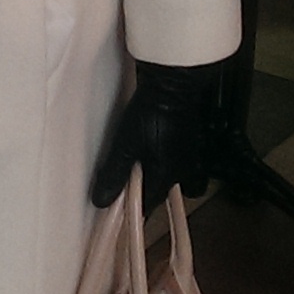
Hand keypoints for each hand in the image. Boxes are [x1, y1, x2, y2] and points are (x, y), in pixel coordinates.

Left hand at [91, 57, 233, 213]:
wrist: (175, 83)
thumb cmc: (152, 114)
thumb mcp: (126, 145)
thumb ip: (114, 174)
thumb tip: (102, 200)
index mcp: (167, 175)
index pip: (150, 203)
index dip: (135, 208)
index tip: (122, 210)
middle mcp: (184, 168)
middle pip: (167, 191)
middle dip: (152, 193)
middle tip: (133, 188)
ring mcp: (190, 153)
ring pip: (180, 177)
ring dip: (162, 177)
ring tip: (144, 168)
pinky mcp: (191, 137)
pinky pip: (182, 160)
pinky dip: (169, 161)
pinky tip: (157, 148)